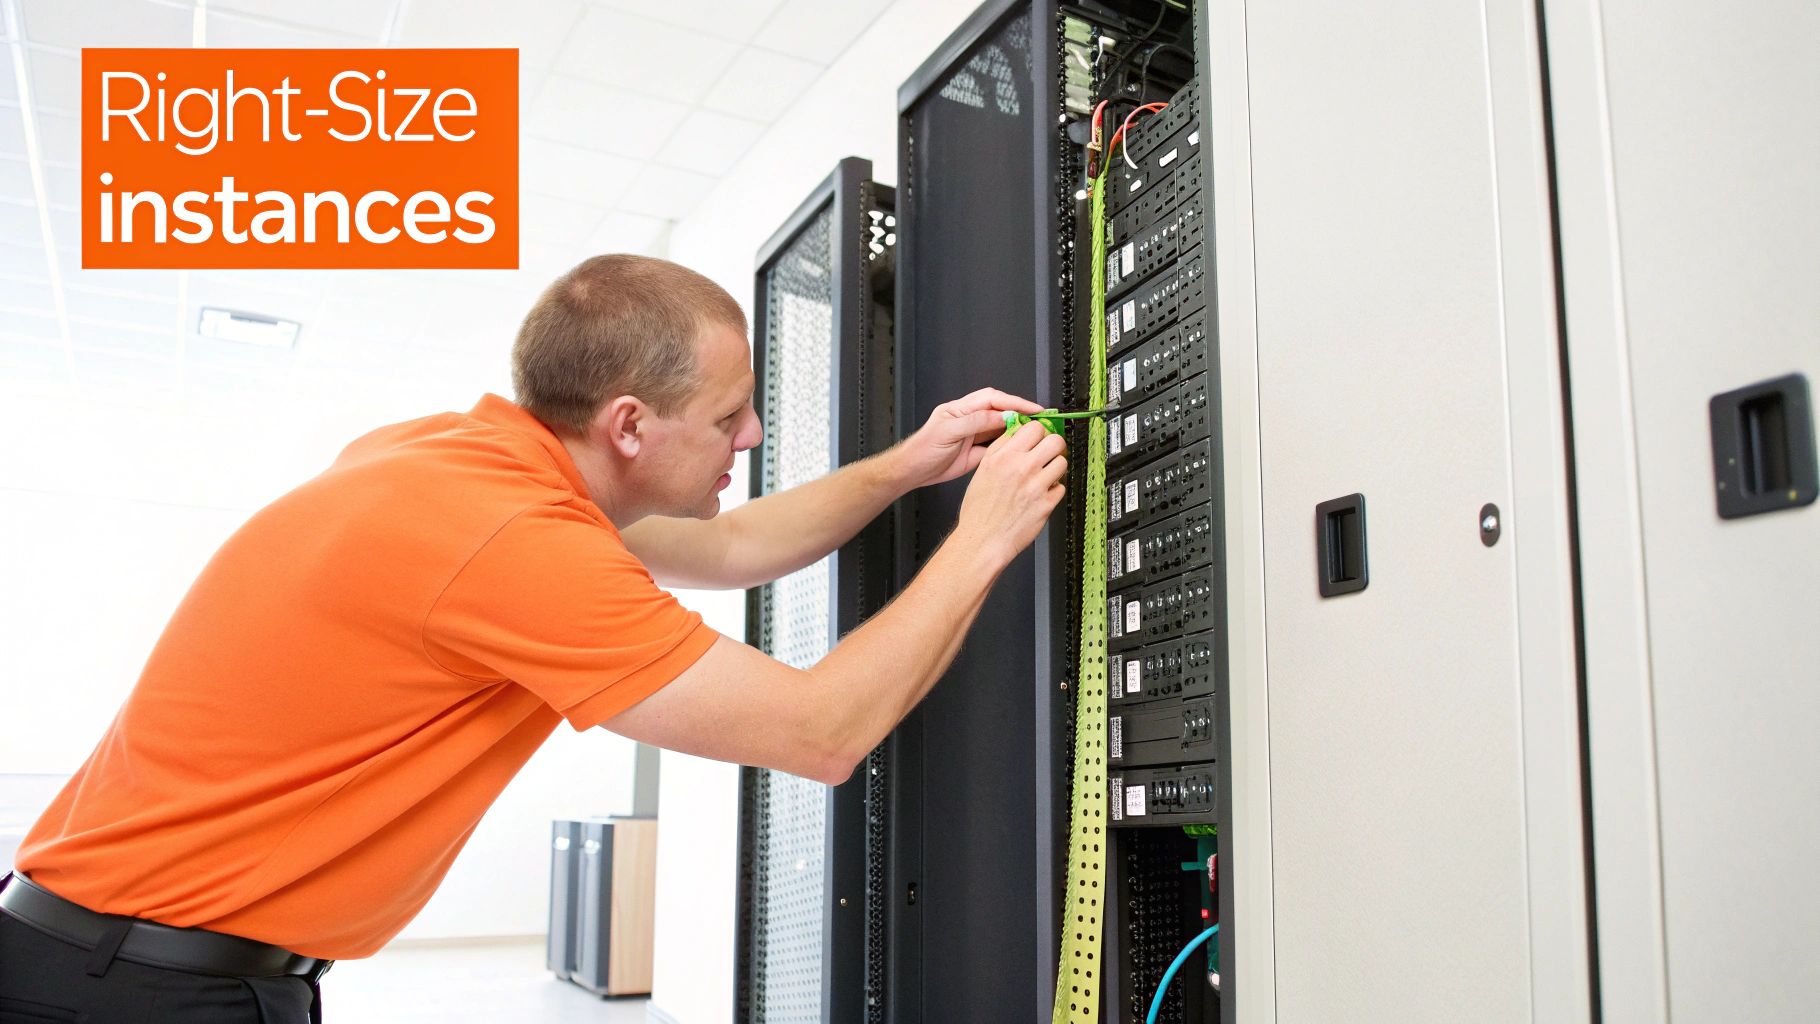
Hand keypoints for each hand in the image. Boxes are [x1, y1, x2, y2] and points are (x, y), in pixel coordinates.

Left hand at [894, 387, 1046, 488]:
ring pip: (1001, 427)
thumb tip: (999, 416)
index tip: (1032, 409)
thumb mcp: (948, 431)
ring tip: (1035, 431)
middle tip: (1040, 418)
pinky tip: (1019, 448)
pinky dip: (1009, 446)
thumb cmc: (923, 450)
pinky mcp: (976, 453)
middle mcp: (969, 419)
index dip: (1014, 402)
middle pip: (1000, 410)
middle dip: (1021, 412)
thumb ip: (974, 422)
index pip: (993, 399)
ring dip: (1017, 428)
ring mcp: (973, 436)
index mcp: (961, 409)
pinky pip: (997, 446)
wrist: (913, 472)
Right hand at [951, 420, 1067, 568]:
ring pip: (1062, 462)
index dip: (1038, 432)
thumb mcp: (983, 470)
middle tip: (1049, 453)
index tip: (1038, 439)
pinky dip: (1054, 490)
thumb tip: (1017, 431)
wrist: (982, 540)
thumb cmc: (979, 510)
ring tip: (1046, 475)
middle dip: (1054, 446)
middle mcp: (1020, 468)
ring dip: (1056, 467)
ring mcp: (1035, 486)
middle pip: (1055, 440)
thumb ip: (1001, 448)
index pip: (1033, 427)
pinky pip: (1061, 487)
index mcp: (1003, 457)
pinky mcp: (1046, 504)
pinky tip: (1042, 494)